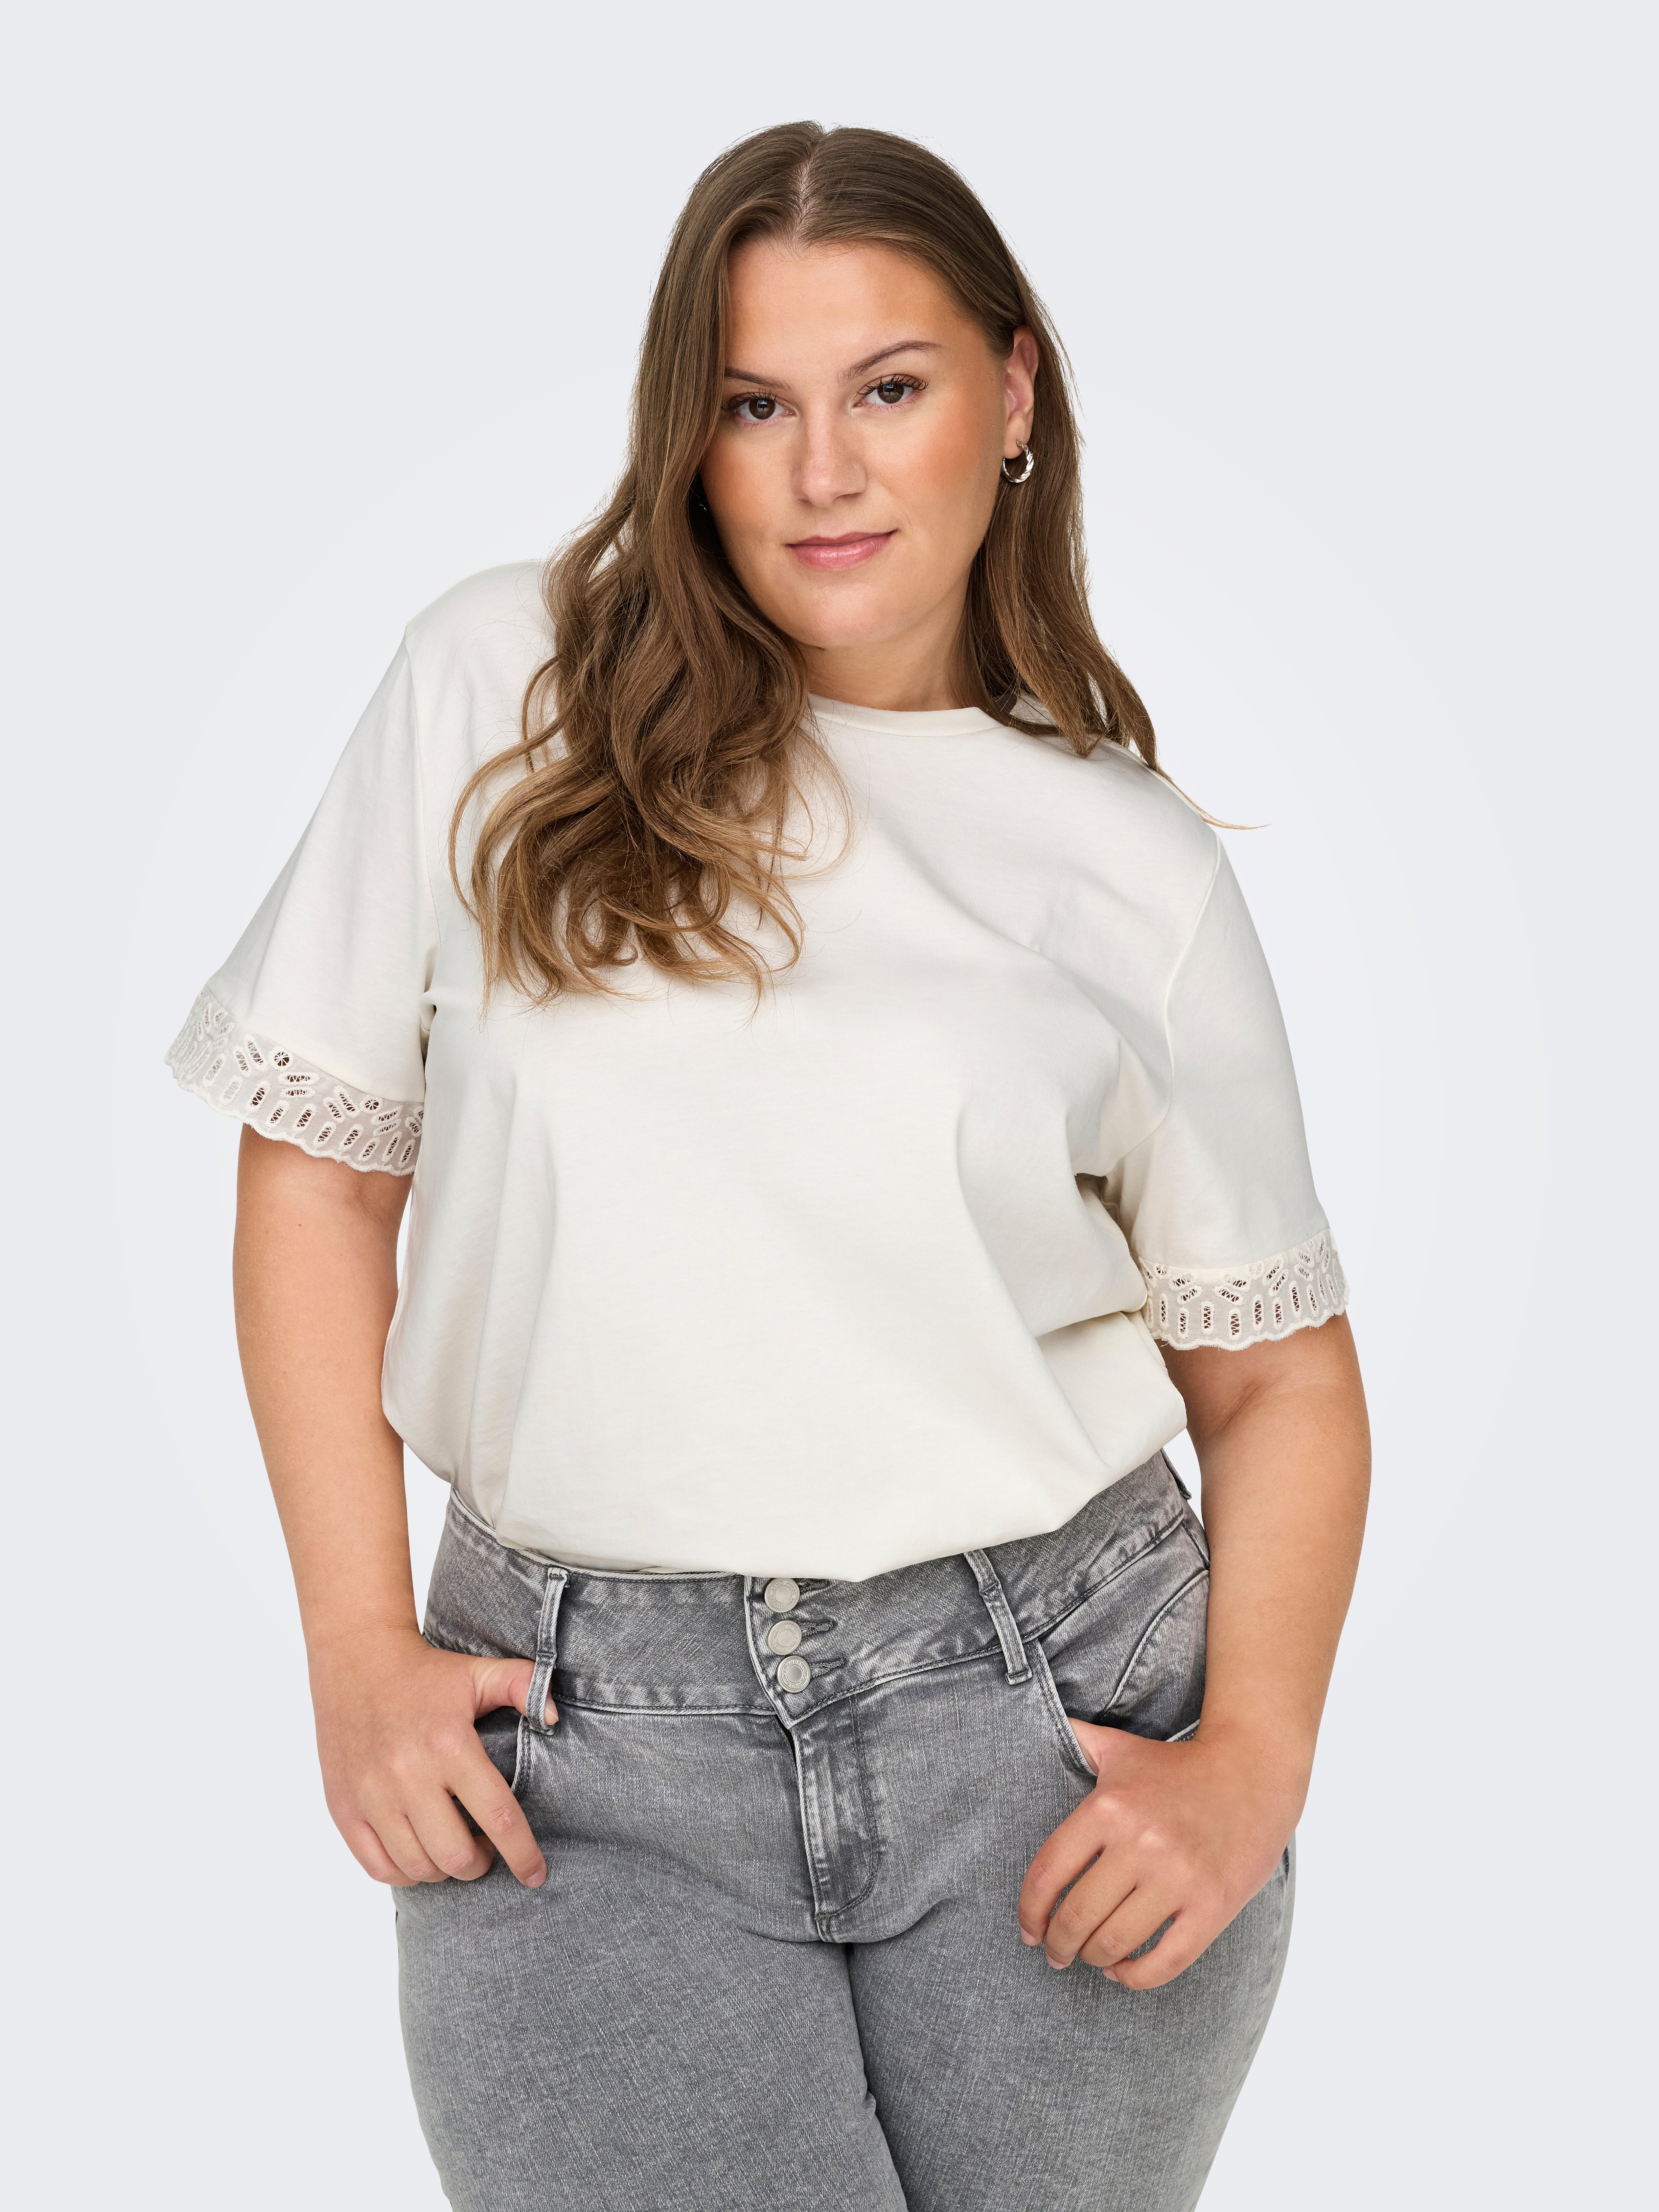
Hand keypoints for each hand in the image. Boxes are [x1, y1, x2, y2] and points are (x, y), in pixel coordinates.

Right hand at [308, 1625, 554, 1889]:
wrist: (355, 1660)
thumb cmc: (425, 1673)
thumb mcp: (480, 1672)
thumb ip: (525, 1687)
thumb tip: (556, 1717)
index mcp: (449, 1744)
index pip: (498, 1816)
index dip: (522, 1854)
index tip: (536, 1875)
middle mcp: (408, 1774)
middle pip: (457, 1855)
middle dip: (481, 1864)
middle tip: (487, 1849)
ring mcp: (371, 1795)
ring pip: (419, 1867)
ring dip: (445, 1871)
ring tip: (455, 1849)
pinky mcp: (343, 1808)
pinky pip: (378, 1867)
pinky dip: (405, 1873)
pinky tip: (419, 1855)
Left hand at [1016, 1720, 1303, 1987]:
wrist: (1254, 1773)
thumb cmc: (1178, 1766)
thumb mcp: (1121, 1748)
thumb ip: (1077, 1740)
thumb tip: (1042, 1728)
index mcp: (1108, 1809)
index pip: (1048, 1874)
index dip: (1029, 1911)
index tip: (1028, 1930)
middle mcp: (1139, 1844)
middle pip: (1077, 1915)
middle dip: (1058, 1945)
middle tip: (1056, 1953)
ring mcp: (1178, 1877)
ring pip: (1115, 1942)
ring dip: (1093, 1959)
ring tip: (1090, 1957)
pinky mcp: (1212, 1906)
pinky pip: (1164, 1962)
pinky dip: (1135, 1976)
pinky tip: (1123, 1970)